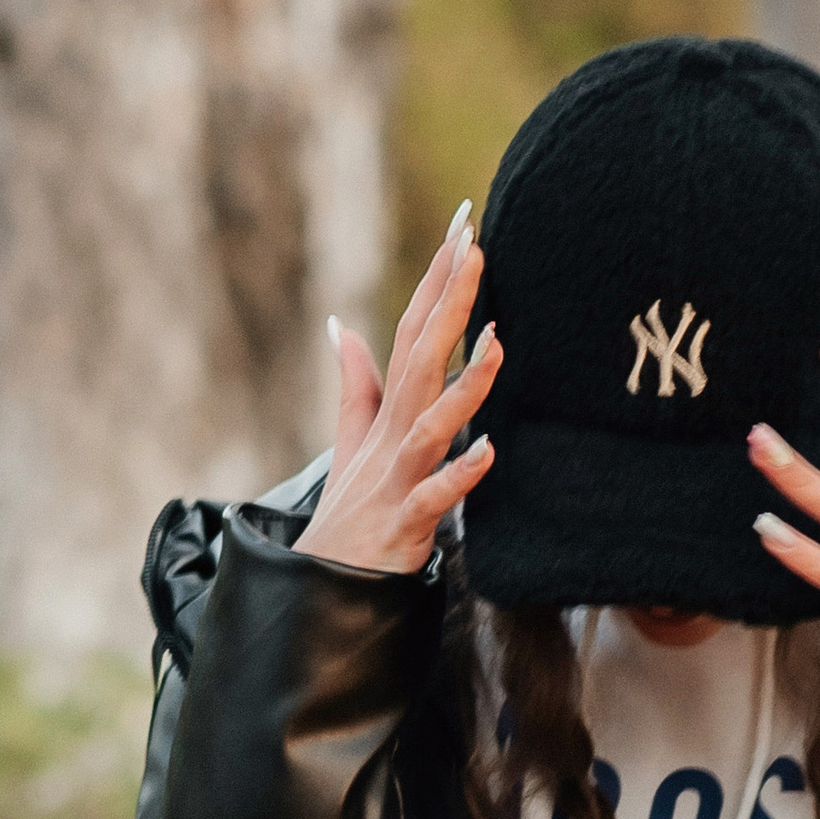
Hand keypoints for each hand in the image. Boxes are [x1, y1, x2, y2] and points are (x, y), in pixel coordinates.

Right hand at [301, 204, 500, 577]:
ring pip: (432, 423)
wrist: (322, 588)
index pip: (412, 333)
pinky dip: (461, 473)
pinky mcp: (406, 521)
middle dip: (449, 303)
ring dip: (465, 383)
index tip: (463, 230)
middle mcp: (392, 436)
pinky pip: (437, 495)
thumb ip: (354, 385)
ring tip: (496, 340)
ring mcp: (398, 477)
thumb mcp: (349, 441)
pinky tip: (489, 451)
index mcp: (386, 412)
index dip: (437, 282)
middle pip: (422, 359)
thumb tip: (341, 327)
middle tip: (475, 249)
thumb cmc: (348, 513)